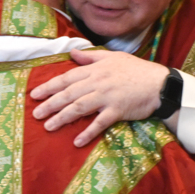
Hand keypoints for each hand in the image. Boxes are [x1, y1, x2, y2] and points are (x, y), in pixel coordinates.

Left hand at [30, 48, 167, 146]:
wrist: (160, 83)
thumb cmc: (137, 69)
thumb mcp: (113, 57)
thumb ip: (91, 56)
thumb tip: (73, 52)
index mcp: (95, 70)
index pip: (67, 78)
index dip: (49, 86)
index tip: (34, 94)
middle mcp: (98, 82)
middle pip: (69, 93)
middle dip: (50, 104)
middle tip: (35, 114)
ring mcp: (107, 97)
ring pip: (79, 107)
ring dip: (62, 118)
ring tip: (49, 126)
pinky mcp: (117, 110)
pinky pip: (100, 123)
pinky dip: (88, 132)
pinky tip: (77, 141)